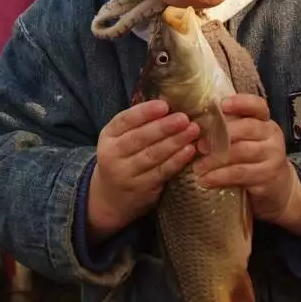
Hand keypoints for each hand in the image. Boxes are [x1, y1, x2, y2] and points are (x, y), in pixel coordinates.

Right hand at [87, 100, 200, 242]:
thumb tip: (171, 103)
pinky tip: (189, 150)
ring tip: (192, 130)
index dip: (144, 112)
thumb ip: (139, 124)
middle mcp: (112, 155)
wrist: (110, 197)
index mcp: (108, 135)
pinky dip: (177, 160)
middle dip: (164, 127)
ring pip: (152, 155)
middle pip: (140, 138)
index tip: (164, 105)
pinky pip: (161, 172)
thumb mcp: (120, 139)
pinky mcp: (141, 189)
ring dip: (175, 142)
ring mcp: (126, 174)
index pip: (124, 120)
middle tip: (184, 118)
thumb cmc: (123, 158)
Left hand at [194, 94, 300, 234]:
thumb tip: (195, 126)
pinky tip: (206, 180)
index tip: (221, 105)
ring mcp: (273, 156)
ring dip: (215, 159)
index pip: (257, 106)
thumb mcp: (245, 140)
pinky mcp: (268, 176)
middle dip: (220, 134)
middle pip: (247, 128)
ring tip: (197, 167)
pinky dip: (220, 177)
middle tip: (199, 145)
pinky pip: (240, 173)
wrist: (277, 187)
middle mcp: (272, 135)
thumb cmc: (252, 158)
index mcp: (265, 121)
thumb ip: (229, 130)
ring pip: (241, 152)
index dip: (240, 103)